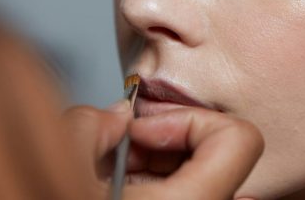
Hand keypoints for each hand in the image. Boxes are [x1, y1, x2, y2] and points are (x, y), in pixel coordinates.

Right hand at [64, 103, 263, 199]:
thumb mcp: (66, 175)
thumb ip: (89, 128)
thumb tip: (114, 114)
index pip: (238, 138)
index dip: (186, 119)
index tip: (141, 130)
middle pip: (211, 151)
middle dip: (159, 140)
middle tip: (115, 153)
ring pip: (197, 173)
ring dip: (152, 162)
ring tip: (106, 177)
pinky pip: (185, 191)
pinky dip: (153, 182)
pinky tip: (115, 190)